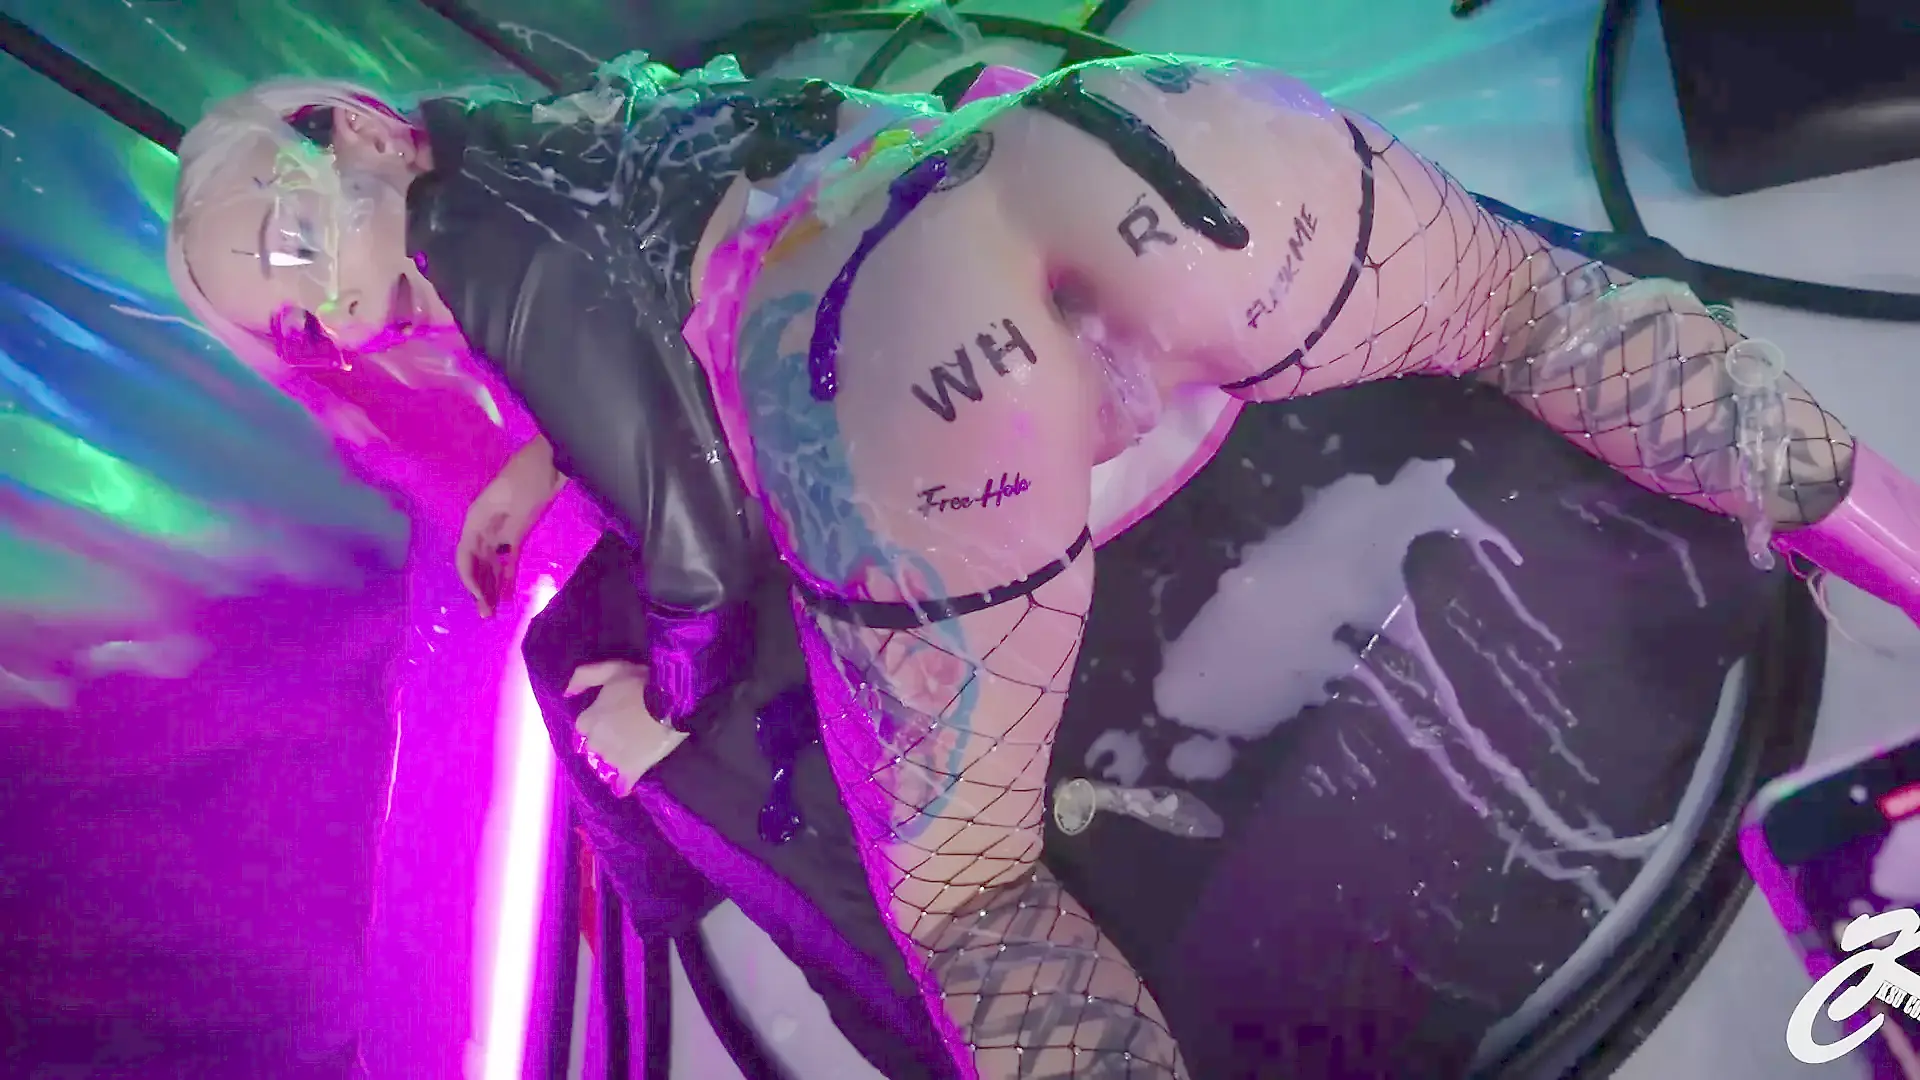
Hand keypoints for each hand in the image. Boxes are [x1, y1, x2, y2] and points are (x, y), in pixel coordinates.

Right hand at [458, 437, 564, 617]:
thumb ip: (509, 535)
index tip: (480, 598)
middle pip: (475, 562)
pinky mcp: (516, 530)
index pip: (465, 554)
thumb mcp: (520, 507)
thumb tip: (500, 560)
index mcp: (477, 518)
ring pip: (488, 562)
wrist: (554, 457)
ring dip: (489, 584)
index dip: (469, 578)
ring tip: (493, 609)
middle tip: (487, 614)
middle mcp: (484, 525)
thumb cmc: (533, 477)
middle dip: (478, 588)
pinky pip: (506, 556)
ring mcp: (500, 528)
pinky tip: (506, 590)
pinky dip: (505, 573)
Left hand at [566, 660, 687, 796]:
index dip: (599, 719)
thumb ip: (583, 677)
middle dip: (607, 739)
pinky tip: (625, 787)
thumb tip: (566, 693)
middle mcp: (595, 742)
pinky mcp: (631, 770)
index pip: (585, 726)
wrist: (670, 703)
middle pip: (595, 745)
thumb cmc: (641, 683)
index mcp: (588, 719)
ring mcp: (612, 758)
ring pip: (609, 762)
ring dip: (617, 757)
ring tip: (636, 747)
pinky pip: (622, 784)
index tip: (614, 715)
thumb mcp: (611, 669)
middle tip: (627, 730)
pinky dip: (623, 785)